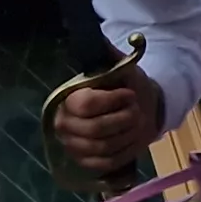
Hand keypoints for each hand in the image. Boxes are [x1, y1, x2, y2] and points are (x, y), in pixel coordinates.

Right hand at [49, 64, 165, 173]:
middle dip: (125, 120)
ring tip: (137, 123)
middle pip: (96, 129)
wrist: (137, 108)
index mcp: (68, 97)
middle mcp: (64, 123)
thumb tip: (103, 38)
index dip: (113, 101)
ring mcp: (73, 145)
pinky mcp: (86, 162)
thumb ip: (110, 54)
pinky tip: (131, 138)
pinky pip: (107, 163)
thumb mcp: (121, 67)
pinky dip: (125, 151)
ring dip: (128, 135)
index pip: (86, 104)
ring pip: (104, 147)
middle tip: (137, 111)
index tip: (129, 95)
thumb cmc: (126, 86)